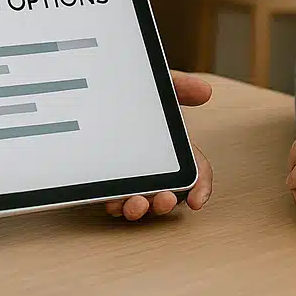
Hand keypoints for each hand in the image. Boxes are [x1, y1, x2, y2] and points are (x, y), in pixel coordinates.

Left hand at [105, 70, 214, 219]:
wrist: (91, 92)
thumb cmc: (127, 92)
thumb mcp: (153, 86)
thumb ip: (179, 87)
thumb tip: (204, 90)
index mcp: (170, 147)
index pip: (194, 170)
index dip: (200, 186)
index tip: (196, 199)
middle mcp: (152, 166)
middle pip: (167, 192)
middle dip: (167, 202)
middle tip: (165, 198)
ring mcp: (129, 176)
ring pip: (141, 202)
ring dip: (140, 209)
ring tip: (136, 204)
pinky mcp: (106, 181)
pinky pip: (112, 200)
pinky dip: (113, 203)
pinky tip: (111, 200)